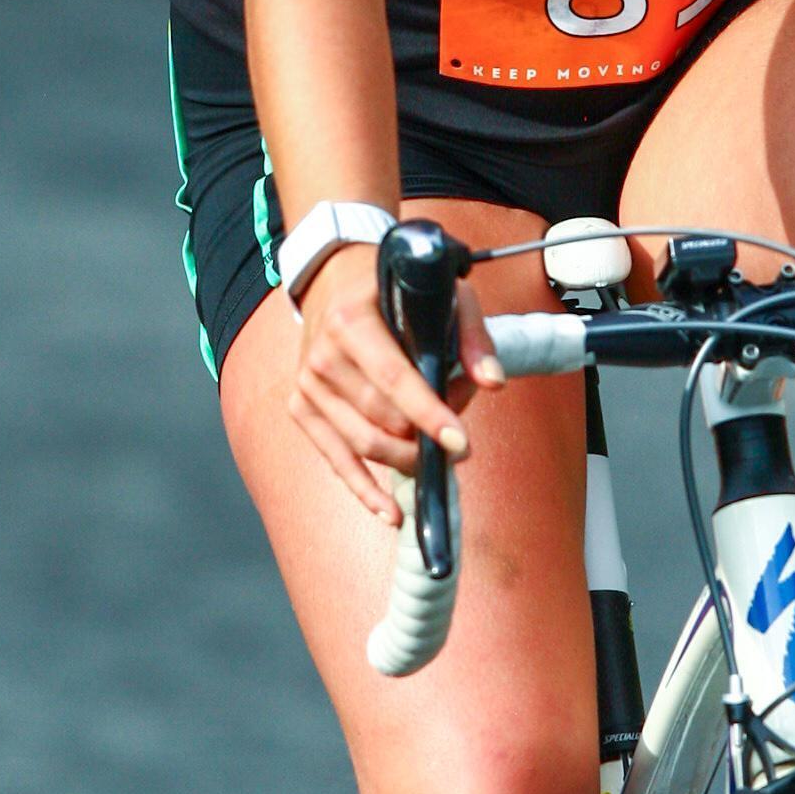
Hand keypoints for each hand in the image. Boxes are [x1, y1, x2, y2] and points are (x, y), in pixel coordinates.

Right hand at [288, 246, 505, 519]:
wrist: (334, 281)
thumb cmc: (395, 290)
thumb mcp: (441, 294)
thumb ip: (470, 335)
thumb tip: (493, 383)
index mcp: (352, 322)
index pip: (394, 378)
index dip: (429, 413)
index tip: (460, 442)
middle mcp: (322, 356)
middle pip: (383, 418)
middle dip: (428, 433)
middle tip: (458, 427)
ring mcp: (308, 386)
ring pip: (364, 444)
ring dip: (409, 456)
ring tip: (436, 449)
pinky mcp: (301, 408)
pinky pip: (336, 459)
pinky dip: (364, 490)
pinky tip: (390, 512)